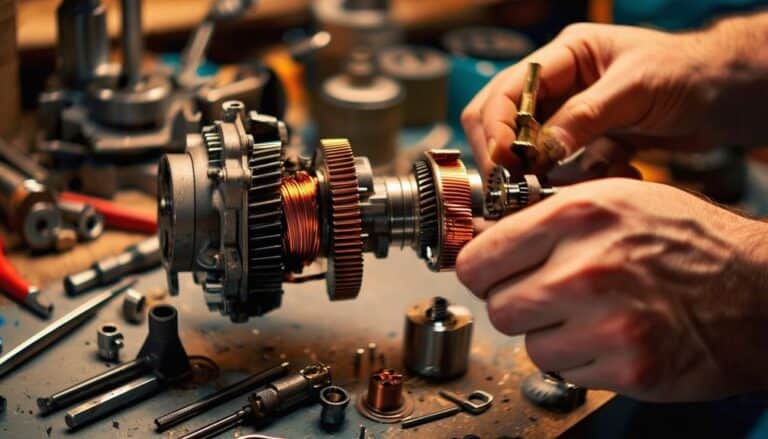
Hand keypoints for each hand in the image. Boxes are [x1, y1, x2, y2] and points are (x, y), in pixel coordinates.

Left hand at [456, 178, 767, 400]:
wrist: (758, 290)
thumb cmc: (687, 240)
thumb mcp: (614, 200)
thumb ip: (545, 218)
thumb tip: (484, 238)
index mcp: (577, 216)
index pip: (478, 259)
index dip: (479, 269)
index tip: (486, 274)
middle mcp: (586, 268)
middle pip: (498, 307)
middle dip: (517, 303)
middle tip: (546, 295)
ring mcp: (607, 322)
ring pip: (529, 345)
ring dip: (551, 335)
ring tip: (589, 314)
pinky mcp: (627, 367)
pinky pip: (566, 372)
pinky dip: (581, 360)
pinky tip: (612, 335)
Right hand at [461, 15, 767, 177]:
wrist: (726, 94)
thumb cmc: (687, 73)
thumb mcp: (635, 87)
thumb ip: (584, 116)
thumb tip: (540, 150)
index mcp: (563, 56)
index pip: (506, 91)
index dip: (496, 127)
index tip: (503, 162)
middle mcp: (558, 85)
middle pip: (502, 121)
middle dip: (505, 155)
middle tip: (515, 186)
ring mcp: (568, 115)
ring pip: (528, 151)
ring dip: (541, 173)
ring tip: (562, 185)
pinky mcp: (584, 143)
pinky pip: (562, 169)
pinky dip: (577, 180)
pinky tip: (613, 171)